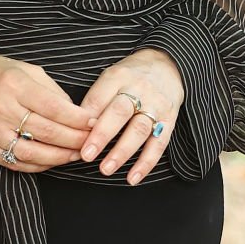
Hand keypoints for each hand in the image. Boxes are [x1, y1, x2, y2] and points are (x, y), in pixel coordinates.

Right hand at [0, 51, 97, 174]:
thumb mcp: (24, 69)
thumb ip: (51, 90)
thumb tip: (76, 113)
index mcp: (14, 85)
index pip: (54, 107)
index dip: (77, 118)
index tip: (93, 122)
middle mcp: (2, 109)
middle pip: (47, 131)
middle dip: (75, 139)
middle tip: (92, 141)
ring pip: (34, 152)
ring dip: (60, 157)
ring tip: (76, 154)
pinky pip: (17, 162)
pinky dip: (39, 165)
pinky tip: (53, 161)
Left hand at [77, 51, 184, 185]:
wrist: (167, 65)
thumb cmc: (130, 76)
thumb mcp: (110, 78)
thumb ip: (96, 100)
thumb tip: (77, 128)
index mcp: (119, 76)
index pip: (99, 97)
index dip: (86, 119)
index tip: (74, 137)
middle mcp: (139, 89)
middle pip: (120, 113)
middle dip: (102, 136)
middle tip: (87, 156)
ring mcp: (157, 104)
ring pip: (139, 129)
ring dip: (122, 152)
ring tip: (106, 169)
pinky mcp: (170, 119)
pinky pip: (159, 144)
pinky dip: (146, 163)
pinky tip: (133, 178)